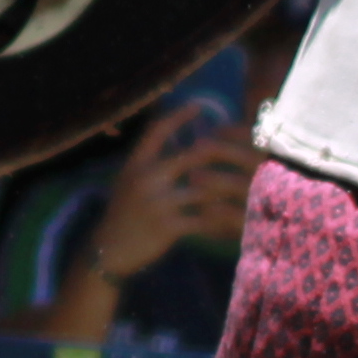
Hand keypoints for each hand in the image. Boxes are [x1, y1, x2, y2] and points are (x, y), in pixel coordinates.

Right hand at [89, 105, 256, 276]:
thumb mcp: (129, 182)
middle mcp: (146, 177)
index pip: (158, 129)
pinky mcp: (167, 226)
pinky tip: (234, 223)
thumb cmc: (123, 214)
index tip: (198, 106)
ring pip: (205, 189)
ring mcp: (157, 202)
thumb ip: (150, 163)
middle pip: (193, 155)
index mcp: (136, 163)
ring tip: (248, 189)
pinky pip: (204, 220)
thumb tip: (175, 141)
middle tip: (242, 152)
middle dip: (221, 153)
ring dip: (228, 190)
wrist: (108, 251)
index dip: (179, 116)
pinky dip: (221, 222)